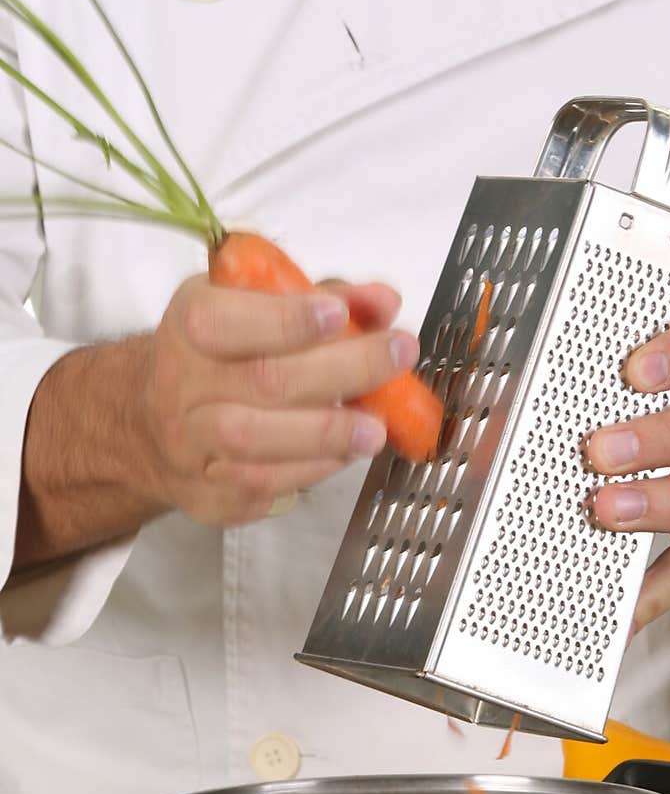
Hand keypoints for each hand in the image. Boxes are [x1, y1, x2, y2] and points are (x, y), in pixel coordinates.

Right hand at [139, 276, 415, 524]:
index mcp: (191, 324)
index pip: (229, 321)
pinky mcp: (209, 495)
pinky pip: (265, 484)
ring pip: (257, 442)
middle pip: (263, 380)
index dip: (288, 320)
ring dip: (328, 433)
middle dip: (341, 368)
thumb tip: (382, 302)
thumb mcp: (252, 308)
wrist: (148, 427)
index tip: (339, 314)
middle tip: (396, 356)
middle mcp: (181, 385)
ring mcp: (191, 445)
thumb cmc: (216, 358)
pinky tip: (346, 452)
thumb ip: (318, 298)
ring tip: (376, 426)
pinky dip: (315, 467)